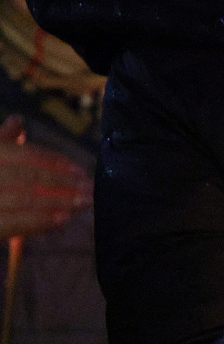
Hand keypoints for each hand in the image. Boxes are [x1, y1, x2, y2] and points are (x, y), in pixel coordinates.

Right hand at [0, 115, 88, 237]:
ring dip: (58, 202)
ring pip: (24, 199)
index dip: (54, 162)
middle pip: (28, 178)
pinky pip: (12, 223)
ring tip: (82, 204)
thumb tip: (17, 120)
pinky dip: (38, 221)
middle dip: (63, 184)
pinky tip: (62, 220)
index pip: (23, 155)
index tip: (80, 170)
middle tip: (90, 190)